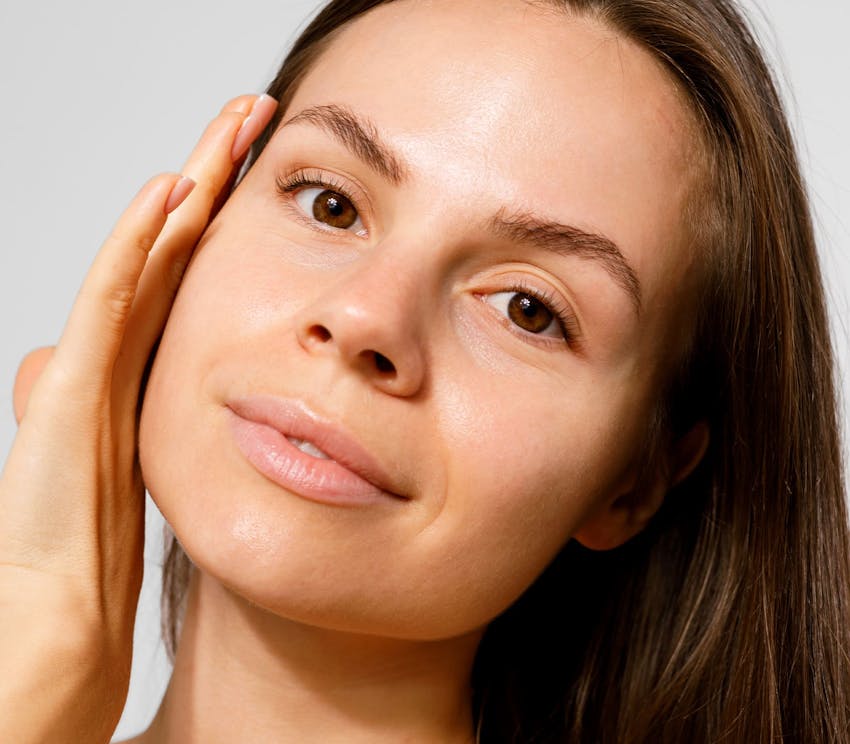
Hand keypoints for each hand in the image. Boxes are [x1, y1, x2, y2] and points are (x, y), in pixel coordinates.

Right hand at [0, 93, 277, 743]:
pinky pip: (113, 310)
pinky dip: (138, 249)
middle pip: (170, 250)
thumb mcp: (117, 473)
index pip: (185, 276)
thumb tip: (63, 363)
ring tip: (231, 125)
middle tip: (252, 112)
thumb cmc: (80, 563)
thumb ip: (100, 415)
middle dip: (210, 176)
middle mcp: (115, 359)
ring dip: (188, 188)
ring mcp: (90, 372)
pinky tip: (169, 196)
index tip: (261, 167)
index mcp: (139, 375)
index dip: (217, 218)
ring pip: (145, 261)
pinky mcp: (72, 398)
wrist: (49, 633)